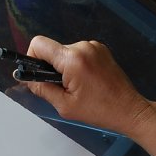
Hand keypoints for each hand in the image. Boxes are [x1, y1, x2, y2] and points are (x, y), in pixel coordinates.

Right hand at [23, 36, 155, 136]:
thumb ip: (42, 89)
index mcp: (72, 59)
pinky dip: (76, 65)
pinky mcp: (101, 49)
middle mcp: (83, 46)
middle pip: (52, 49)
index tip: (37, 74)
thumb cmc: (98, 110)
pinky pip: (78, 53)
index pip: (39, 44)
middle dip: (50, 67)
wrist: (129, 109)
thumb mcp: (65, 105)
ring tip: (77, 87)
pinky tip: (86, 81)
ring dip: (64, 67)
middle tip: (61, 88)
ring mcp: (94, 46)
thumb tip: (26, 78)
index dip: (31, 57)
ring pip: (65, 52)